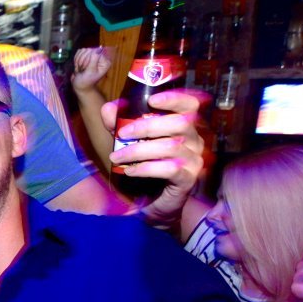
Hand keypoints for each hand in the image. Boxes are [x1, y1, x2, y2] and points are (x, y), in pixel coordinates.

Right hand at [71, 46, 110, 94]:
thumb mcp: (90, 72)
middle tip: (82, 70)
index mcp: (104, 62)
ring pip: (83, 51)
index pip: (95, 52)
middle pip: (88, 50)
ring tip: (80, 69)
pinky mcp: (85, 56)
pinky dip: (76, 59)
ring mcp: (92, 56)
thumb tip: (97, 49)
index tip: (84, 69)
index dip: (87, 59)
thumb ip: (93, 60)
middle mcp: (100, 58)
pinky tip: (78, 66)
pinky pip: (79, 52)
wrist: (79, 86)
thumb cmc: (86, 82)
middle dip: (82, 60)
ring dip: (78, 60)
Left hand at [102, 90, 205, 225]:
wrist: (151, 202)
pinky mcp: (188, 179)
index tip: (152, 100)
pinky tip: (130, 171)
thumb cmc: (143, 165)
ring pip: (171, 147)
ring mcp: (194, 160)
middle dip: (146, 126)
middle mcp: (194, 141)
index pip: (190, 105)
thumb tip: (109, 108)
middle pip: (179, 124)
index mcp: (184, 127)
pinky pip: (169, 169)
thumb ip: (118, 123)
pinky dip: (146, 168)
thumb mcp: (127, 141)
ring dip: (138, 150)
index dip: (175, 99)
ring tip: (116, 157)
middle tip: (122, 134)